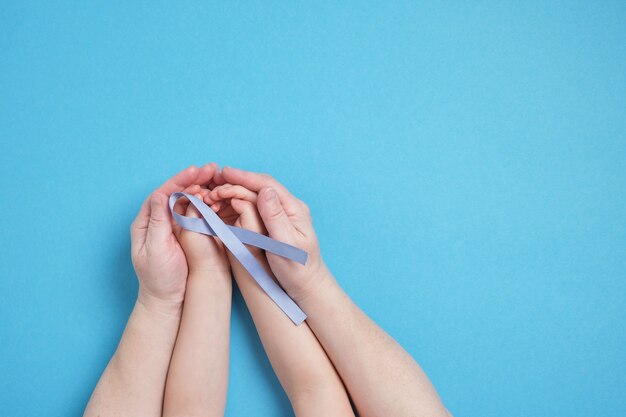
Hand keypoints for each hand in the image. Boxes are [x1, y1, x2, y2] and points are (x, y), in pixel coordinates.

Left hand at [130, 164, 218, 312]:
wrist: (168, 299)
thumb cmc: (158, 278)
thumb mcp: (155, 250)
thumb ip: (158, 223)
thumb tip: (159, 196)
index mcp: (145, 222)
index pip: (162, 194)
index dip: (178, 181)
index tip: (194, 172)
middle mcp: (158, 220)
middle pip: (175, 192)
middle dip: (193, 179)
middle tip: (212, 169)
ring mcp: (172, 226)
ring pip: (186, 200)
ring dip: (201, 187)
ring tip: (217, 177)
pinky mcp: (185, 233)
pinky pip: (194, 212)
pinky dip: (205, 202)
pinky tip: (216, 196)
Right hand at [215, 167, 328, 301]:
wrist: (305, 285)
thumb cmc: (298, 268)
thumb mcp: (287, 244)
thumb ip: (276, 217)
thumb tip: (265, 191)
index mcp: (294, 208)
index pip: (267, 185)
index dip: (245, 177)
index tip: (224, 173)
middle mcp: (287, 207)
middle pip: (259, 187)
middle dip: (236, 182)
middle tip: (213, 183)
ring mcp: (280, 214)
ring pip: (255, 195)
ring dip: (235, 192)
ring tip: (214, 193)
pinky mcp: (272, 223)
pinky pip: (253, 207)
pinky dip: (237, 203)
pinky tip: (224, 203)